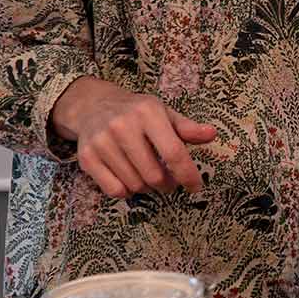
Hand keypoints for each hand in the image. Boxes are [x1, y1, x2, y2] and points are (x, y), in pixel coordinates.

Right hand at [59, 84, 216, 199]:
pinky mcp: (87, 157)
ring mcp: (102, 142)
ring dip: (147, 188)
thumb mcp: (163, 113)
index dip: (188, 175)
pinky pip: (114, 190)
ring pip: (135, 185)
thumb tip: (211, 134)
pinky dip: (126, 192)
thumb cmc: (135, 112)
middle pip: (154, 175)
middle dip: (167, 184)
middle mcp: (122, 126)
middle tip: (169, 181)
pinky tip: (129, 178)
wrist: (93, 106)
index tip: (196, 187)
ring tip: (147, 176)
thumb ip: (187, 128)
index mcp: (147, 113)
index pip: (174, 153)